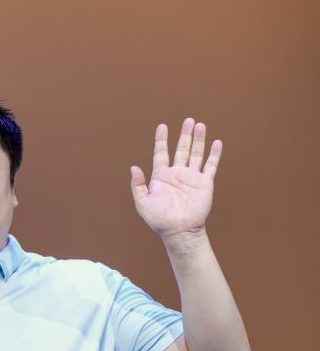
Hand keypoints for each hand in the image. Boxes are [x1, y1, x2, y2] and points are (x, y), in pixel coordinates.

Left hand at [130, 118, 221, 238]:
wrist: (179, 230)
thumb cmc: (159, 219)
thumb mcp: (143, 202)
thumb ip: (138, 185)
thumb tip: (133, 167)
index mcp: (161, 176)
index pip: (161, 153)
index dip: (161, 139)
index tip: (162, 126)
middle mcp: (177, 173)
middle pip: (181, 149)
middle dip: (184, 135)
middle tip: (188, 120)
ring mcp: (192, 177)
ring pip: (196, 153)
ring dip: (198, 140)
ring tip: (200, 125)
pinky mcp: (205, 183)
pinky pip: (211, 165)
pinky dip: (214, 154)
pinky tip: (217, 143)